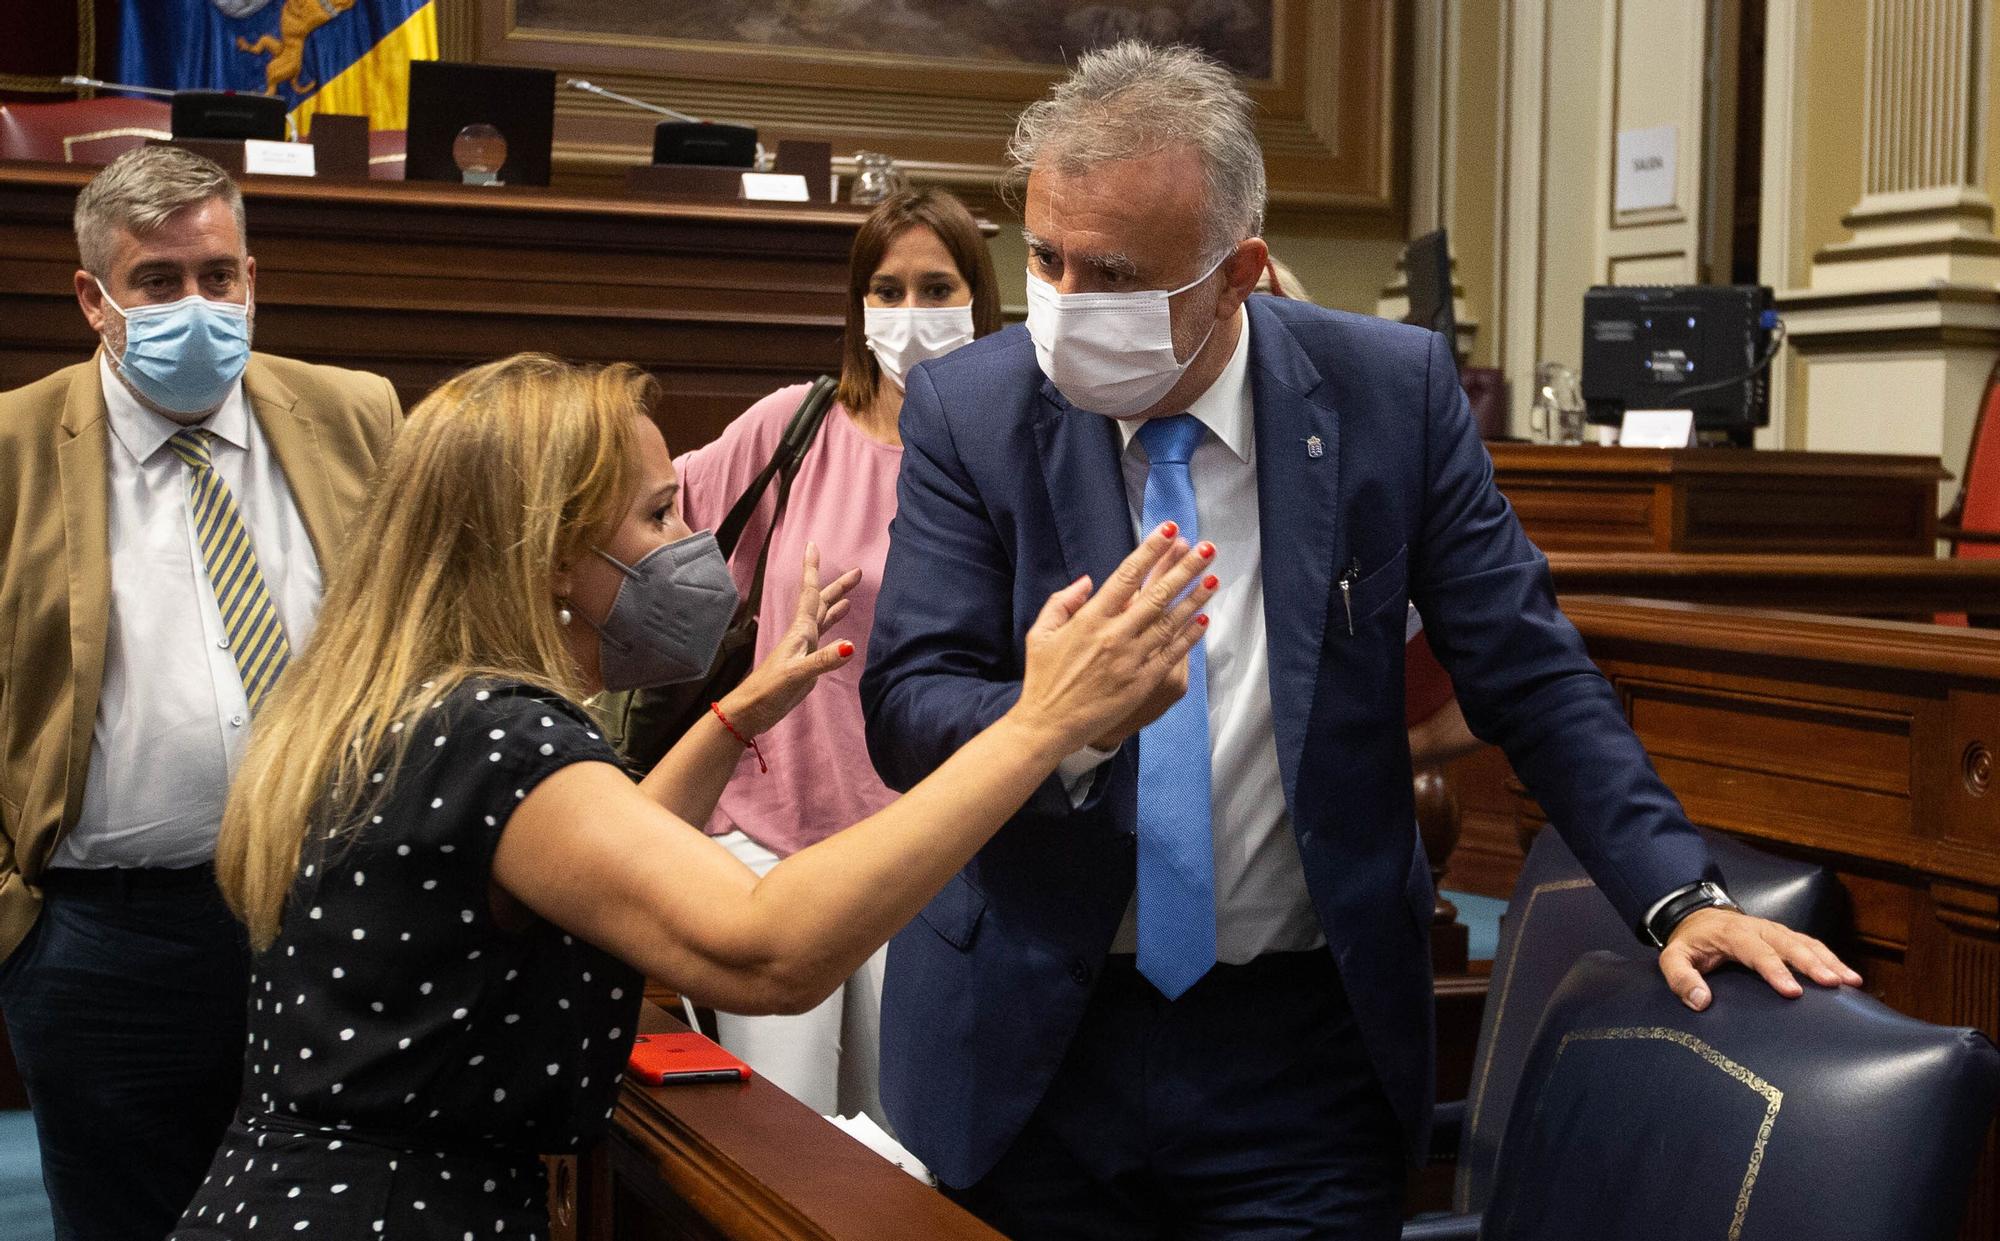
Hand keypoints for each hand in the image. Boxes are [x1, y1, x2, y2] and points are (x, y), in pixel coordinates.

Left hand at [719, 542, 862, 736]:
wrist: (753, 710)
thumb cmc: (769, 690)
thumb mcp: (797, 674)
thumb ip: (823, 660)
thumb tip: (851, 646)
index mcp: (800, 632)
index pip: (809, 594)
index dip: (811, 569)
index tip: (812, 545)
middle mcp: (802, 635)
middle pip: (821, 603)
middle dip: (836, 586)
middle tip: (857, 572)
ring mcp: (805, 648)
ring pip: (823, 618)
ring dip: (835, 604)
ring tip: (850, 594)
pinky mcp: (807, 662)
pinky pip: (824, 636)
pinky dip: (833, 627)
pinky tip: (842, 628)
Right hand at [1013, 522, 1217, 755]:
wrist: (1048, 725)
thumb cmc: (1043, 678)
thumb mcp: (1040, 633)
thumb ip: (1062, 602)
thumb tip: (1088, 581)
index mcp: (1088, 620)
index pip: (1125, 577)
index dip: (1149, 551)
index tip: (1169, 531)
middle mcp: (1113, 636)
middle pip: (1156, 596)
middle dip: (1183, 569)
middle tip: (1206, 548)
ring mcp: (1130, 660)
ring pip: (1169, 623)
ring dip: (1194, 598)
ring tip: (1213, 577)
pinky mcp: (1141, 683)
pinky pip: (1171, 655)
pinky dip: (1189, 637)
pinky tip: (1203, 619)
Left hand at [1659, 907, 1862, 1010]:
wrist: (1697, 917)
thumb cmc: (1690, 943)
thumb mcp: (1673, 958)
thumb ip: (1680, 978)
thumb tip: (1701, 1002)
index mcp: (1733, 934)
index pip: (1756, 951)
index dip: (1775, 970)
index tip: (1793, 991)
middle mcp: (1759, 928)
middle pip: (1789, 944)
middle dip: (1812, 963)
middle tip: (1834, 983)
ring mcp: (1775, 930)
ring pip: (1806, 942)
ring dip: (1829, 960)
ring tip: (1851, 981)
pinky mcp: (1785, 936)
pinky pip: (1811, 944)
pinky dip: (1831, 958)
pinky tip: (1848, 976)